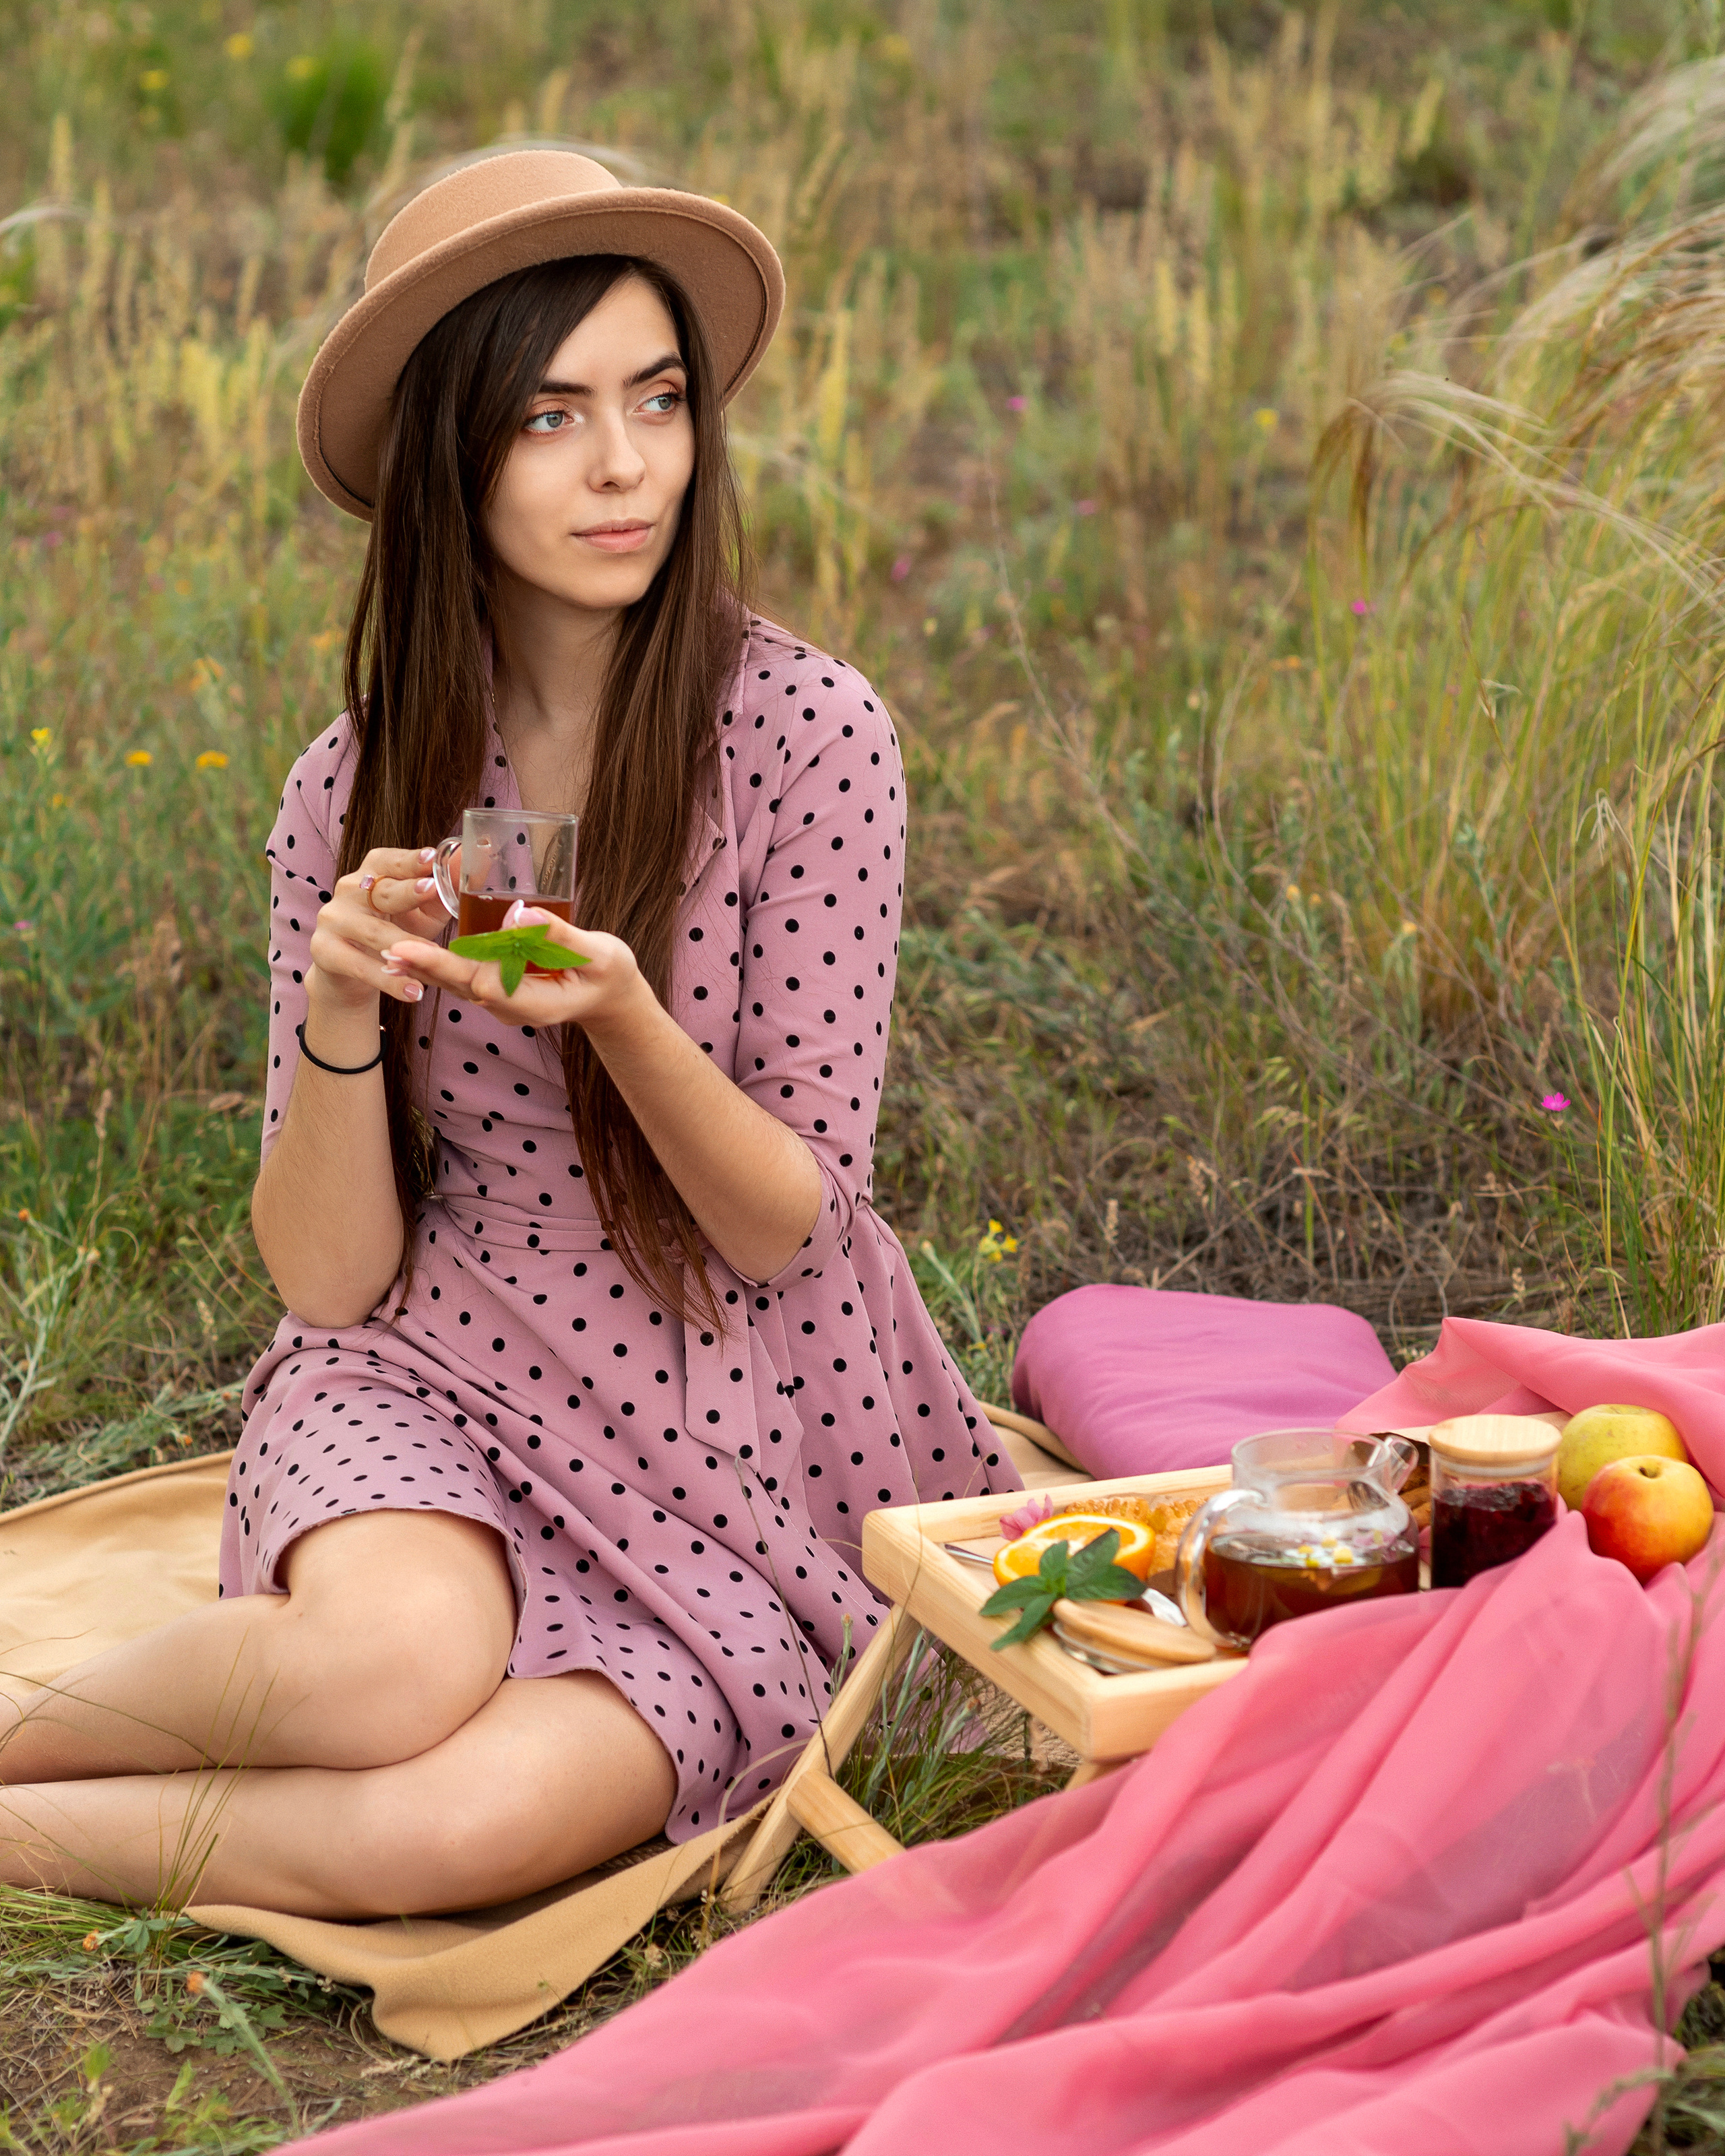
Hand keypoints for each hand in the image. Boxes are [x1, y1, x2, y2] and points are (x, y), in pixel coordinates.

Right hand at [308, 848, 453, 1010]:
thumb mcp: (421, 913)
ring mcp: (334, 919)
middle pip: (382, 891)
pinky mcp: (325, 951)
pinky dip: (388, 980)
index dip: (412, 860)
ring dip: (405, 944)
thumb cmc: (394, 932)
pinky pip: (360, 966)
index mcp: (372, 872)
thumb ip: (441, 893)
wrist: (352, 971)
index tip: (433, 857)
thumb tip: (464, 865)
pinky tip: (413, 992)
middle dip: (408, 891)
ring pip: (373, 932)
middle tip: (432, 889)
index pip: (391, 861)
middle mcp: (349, 890)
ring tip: (433, 955)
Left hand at [382, 904, 649, 1036]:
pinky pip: (464, 979)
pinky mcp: (499, 989)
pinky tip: (412, 953)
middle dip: (430, 968)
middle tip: (393, 951)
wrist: (610, 995)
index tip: (446, 944)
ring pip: (458, 985)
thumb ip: (560, 935)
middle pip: (464, 987)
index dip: (470, 964)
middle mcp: (514, 1007)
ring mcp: (504, 1002)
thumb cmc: (608, 973)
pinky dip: (438, 966)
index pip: (493, 985)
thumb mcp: (598, 954)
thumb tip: (519, 914)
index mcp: (538, 1003)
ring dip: (425, 967)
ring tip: (390, 951)